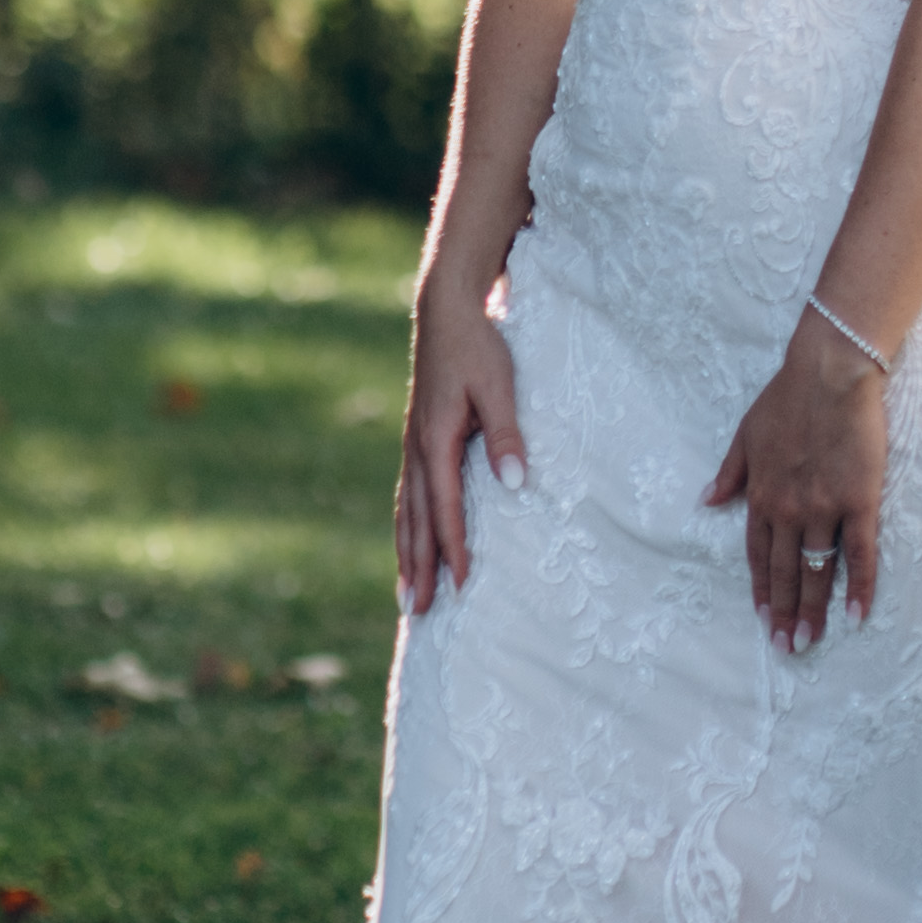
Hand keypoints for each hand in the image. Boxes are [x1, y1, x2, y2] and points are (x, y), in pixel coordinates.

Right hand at [396, 270, 524, 612]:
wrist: (447, 309)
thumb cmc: (479, 345)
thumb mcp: (500, 385)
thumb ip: (506, 435)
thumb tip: (515, 484)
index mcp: (436, 440)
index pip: (446, 508)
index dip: (454, 550)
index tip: (463, 586)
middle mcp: (418, 449)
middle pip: (416, 521)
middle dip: (420, 567)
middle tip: (419, 613)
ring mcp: (413, 444)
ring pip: (406, 511)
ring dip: (407, 554)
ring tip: (406, 594)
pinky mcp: (417, 437)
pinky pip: (408, 493)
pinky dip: (407, 525)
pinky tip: (410, 541)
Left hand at [706, 314, 890, 652]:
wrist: (830, 371)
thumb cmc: (788, 396)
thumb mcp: (745, 433)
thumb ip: (729, 473)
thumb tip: (706, 502)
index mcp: (761, 494)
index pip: (756, 554)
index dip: (759, 588)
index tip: (762, 617)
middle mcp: (788, 509)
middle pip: (783, 572)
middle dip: (782, 612)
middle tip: (785, 648)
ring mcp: (824, 507)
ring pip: (816, 570)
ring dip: (812, 610)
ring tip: (808, 641)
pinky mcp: (859, 501)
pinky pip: (859, 553)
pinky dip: (859, 586)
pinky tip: (856, 615)